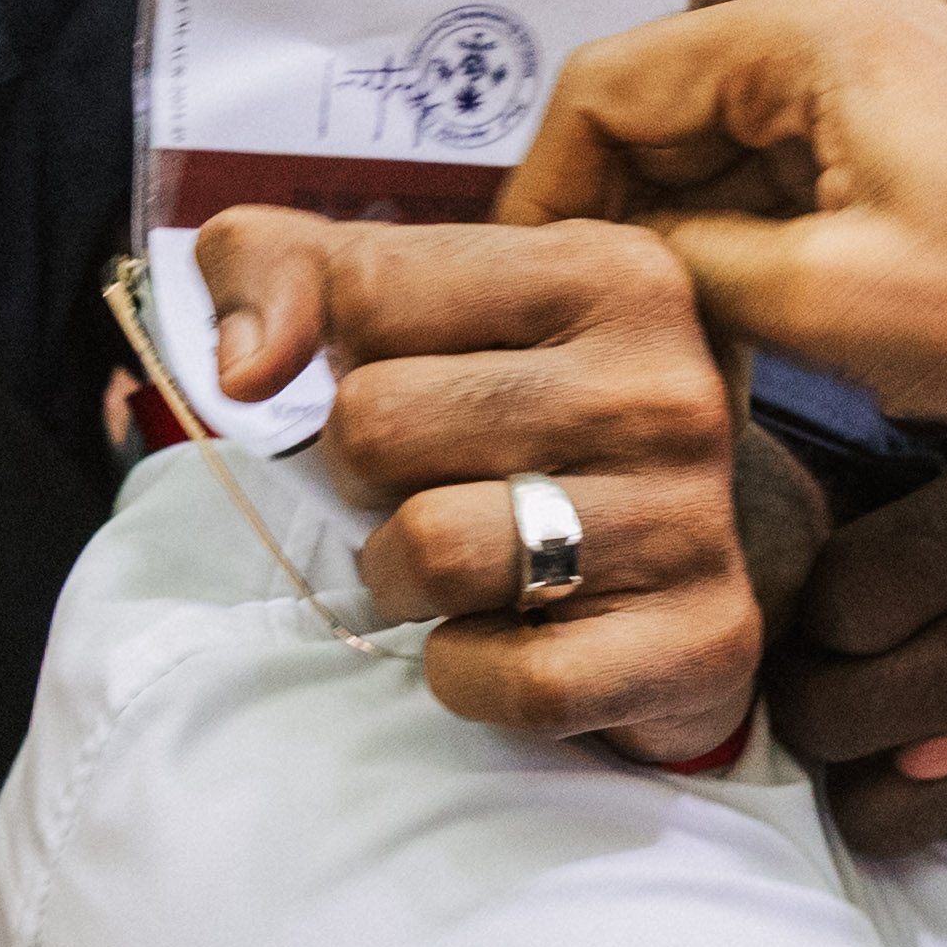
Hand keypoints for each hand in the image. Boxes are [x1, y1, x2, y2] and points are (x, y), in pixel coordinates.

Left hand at [194, 207, 759, 758]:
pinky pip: (509, 677)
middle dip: (368, 483)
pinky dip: (471, 675)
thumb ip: (283, 269)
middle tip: (437, 493)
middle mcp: (665, 382)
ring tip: (464, 570)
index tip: (413, 392)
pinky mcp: (702, 640)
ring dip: (405, 582)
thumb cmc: (519, 437)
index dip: (340, 366)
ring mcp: (692, 515)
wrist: (670, 583)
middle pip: (377, 425)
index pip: (361, 296)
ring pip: (429, 550)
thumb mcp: (413, 314)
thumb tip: (244, 368)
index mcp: (607, 269)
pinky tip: (513, 641)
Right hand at [501, 0, 946, 469]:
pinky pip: (798, 151)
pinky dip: (755, 222)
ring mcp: (899, 54)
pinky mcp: (930, 110)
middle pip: (670, 99)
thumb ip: (682, 263)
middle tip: (580, 317)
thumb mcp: (815, 301)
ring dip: (687, 223)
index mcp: (816, 24)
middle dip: (617, 207)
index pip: (612, 84)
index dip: (545, 186)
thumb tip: (610, 261)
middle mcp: (856, 9)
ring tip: (664, 330)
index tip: (515, 275)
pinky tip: (743, 311)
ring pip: (731, 131)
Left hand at [780, 430, 946, 854]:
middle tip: (841, 671)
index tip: (846, 601)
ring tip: (904, 723)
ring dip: (874, 771)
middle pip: (829, 715)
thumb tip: (797, 531)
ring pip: (881, 808)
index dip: (820, 608)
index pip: (833, 602)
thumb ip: (926, 493)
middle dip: (816, 696)